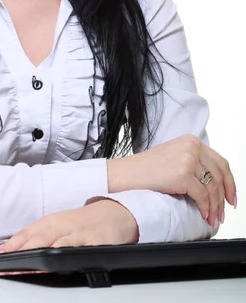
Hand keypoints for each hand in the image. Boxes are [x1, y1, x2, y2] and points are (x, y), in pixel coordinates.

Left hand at [0, 200, 138, 253]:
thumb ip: (36, 237)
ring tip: (27, 266)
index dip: (11, 246)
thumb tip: (10, 249)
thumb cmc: (82, 221)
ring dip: (41, 255)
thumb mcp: (57, 225)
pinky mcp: (96, 241)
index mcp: (50, 222)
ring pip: (56, 244)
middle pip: (38, 239)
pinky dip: (70, 254)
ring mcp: (79, 233)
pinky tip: (61, 262)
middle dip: (21, 252)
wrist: (114, 211)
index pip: (26, 234)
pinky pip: (81, 249)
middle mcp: (62, 226)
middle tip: (6, 265)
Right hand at [107, 134, 236, 227]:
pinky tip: (204, 215)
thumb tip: (212, 181)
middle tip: (224, 210)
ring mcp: (188, 159)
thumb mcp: (174, 156)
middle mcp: (192, 147)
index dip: (229, 182)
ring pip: (212, 187)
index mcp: (191, 141)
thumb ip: (193, 161)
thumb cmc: (145, 169)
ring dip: (215, 206)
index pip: (220, 162)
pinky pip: (202, 196)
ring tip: (213, 217)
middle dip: (224, 196)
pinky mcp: (183, 174)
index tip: (231, 195)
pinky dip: (205, 208)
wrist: (126, 174)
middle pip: (219, 174)